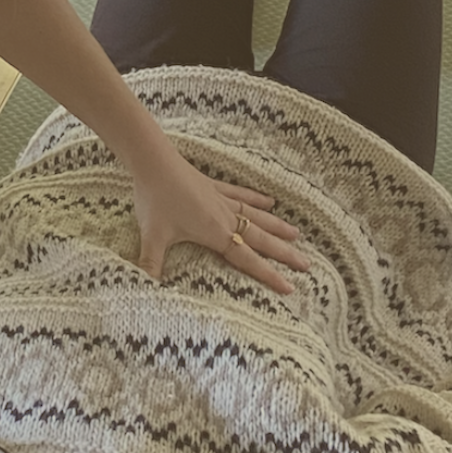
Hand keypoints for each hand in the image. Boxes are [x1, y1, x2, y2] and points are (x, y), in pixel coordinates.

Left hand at [133, 144, 308, 293]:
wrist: (154, 163)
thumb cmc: (154, 200)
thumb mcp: (152, 237)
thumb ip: (151, 265)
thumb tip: (145, 289)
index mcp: (215, 233)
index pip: (247, 259)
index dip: (269, 274)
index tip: (290, 288)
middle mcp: (225, 217)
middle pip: (261, 239)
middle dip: (284, 253)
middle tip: (307, 264)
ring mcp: (222, 200)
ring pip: (257, 216)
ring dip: (277, 226)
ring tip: (297, 235)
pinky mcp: (214, 186)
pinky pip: (242, 194)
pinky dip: (257, 198)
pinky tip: (270, 201)